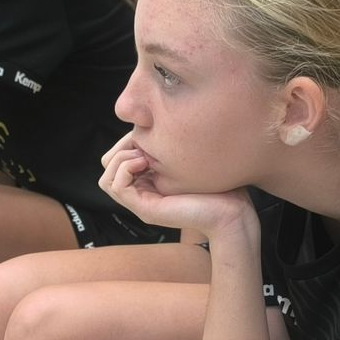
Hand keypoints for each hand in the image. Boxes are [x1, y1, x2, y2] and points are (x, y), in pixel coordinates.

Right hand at [97, 132, 252, 235]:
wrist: (232, 212)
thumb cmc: (219, 185)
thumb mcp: (186, 158)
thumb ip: (167, 147)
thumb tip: (150, 127)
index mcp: (150, 182)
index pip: (118, 158)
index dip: (127, 142)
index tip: (149, 133)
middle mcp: (143, 193)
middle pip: (108, 167)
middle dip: (121, 148)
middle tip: (145, 144)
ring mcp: (142, 203)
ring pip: (107, 178)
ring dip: (121, 158)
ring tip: (144, 154)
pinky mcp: (145, 209)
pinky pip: (115, 186)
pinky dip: (125, 168)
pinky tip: (145, 161)